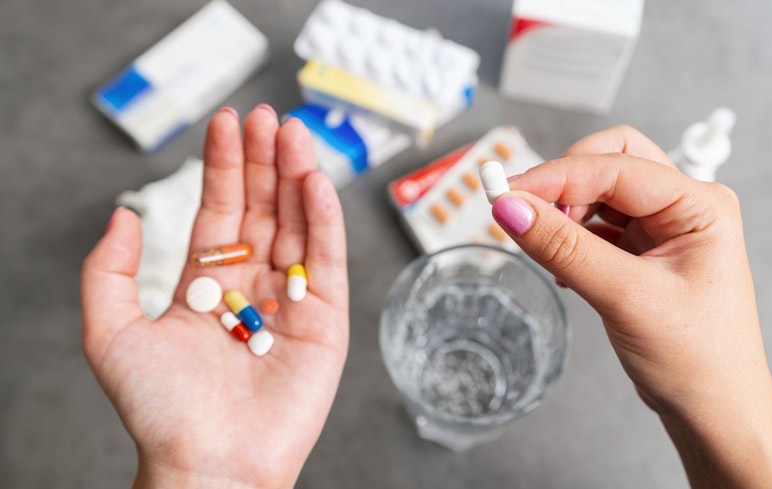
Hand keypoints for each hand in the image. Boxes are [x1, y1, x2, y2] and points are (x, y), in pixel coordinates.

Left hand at [81, 105, 347, 487]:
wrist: (208, 462)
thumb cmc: (159, 410)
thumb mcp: (110, 334)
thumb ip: (108, 272)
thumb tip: (123, 214)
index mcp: (208, 286)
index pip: (222, 211)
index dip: (225, 167)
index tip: (229, 123)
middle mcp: (253, 287)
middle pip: (265, 210)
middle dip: (265, 161)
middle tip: (268, 115)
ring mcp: (293, 302)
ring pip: (300, 226)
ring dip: (298, 178)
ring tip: (293, 134)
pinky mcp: (326, 321)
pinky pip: (328, 261)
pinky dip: (325, 220)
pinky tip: (316, 182)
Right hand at [492, 126, 771, 487]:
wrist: (713, 410)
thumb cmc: (698, 359)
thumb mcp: (626, 298)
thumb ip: (565, 249)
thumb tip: (512, 208)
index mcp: (700, 205)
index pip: (616, 166)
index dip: (556, 176)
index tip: (506, 194)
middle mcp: (683, 206)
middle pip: (609, 161)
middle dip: (564, 182)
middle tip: (524, 210)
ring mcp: (662, 228)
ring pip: (598, 191)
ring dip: (565, 210)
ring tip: (545, 245)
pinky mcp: (642, 250)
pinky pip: (595, 224)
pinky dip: (570, 235)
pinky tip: (561, 264)